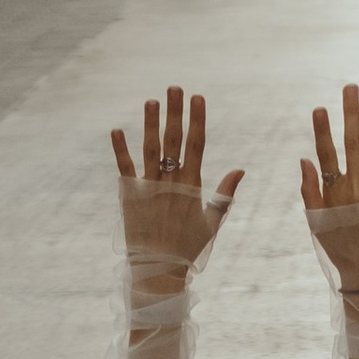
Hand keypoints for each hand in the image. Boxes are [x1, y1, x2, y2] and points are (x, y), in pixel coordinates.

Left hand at [109, 87, 242, 273]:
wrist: (160, 270)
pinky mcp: (130, 196)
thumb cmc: (188, 249)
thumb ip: (225, 195)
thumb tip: (240, 170)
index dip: (197, 120)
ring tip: (151, 101)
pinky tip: (117, 129)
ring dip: (150, 124)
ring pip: (151, 150)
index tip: (198, 98)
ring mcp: (150, 188)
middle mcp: (171, 183)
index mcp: (192, 187)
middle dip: (175, 113)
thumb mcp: (212, 223)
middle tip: (175, 88)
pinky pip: (125, 169)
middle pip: (174, 141)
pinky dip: (120, 150)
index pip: (197, 146)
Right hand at [299, 82, 358, 292]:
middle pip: (351, 145)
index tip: (319, 108)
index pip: (326, 156)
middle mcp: (354, 189)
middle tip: (351, 88)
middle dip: (350, 115)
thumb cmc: (338, 248)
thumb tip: (304, 159)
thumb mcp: (316, 223)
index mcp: (333, 193)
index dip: (322, 132)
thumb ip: (310, 191)